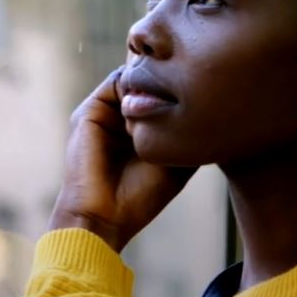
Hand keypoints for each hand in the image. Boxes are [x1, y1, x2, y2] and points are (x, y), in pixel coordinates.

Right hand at [49, 68, 196, 252]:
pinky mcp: (88, 113)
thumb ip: (185, 133)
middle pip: (148, 83)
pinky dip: (135, 88)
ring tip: (170, 100)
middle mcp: (119, 120)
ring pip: (134, 79)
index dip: (181, 90)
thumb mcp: (175, 162)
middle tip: (193, 85)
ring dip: (153, 84)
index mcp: (137, 132)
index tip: (205, 92)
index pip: (160, 97)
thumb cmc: (140, 197)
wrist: (105, 217)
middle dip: (169, 80)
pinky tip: (149, 108)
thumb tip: (208, 106)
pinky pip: (116, 83)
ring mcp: (103, 114)